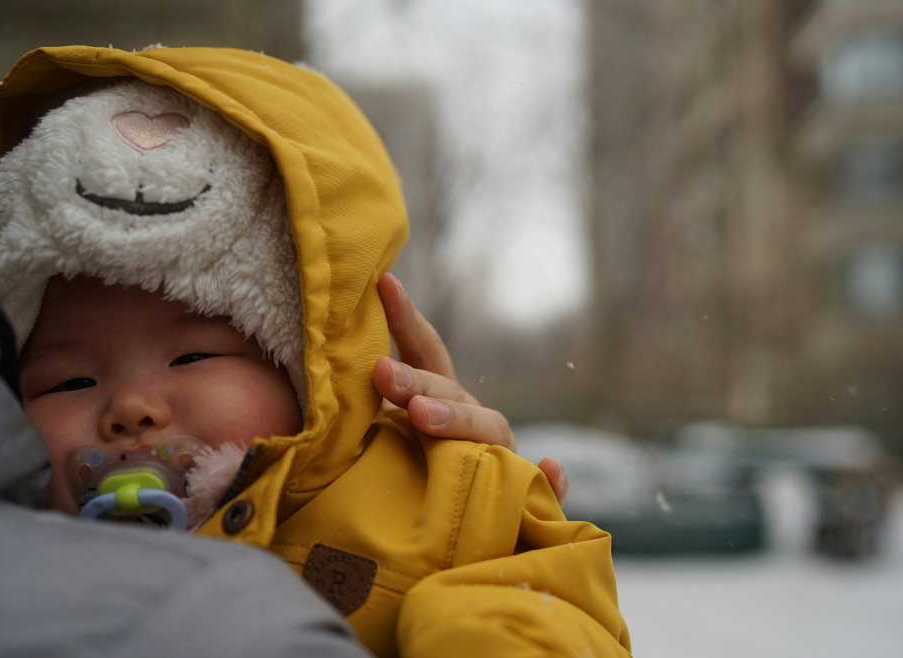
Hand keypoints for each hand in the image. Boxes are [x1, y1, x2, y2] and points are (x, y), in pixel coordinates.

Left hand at [374, 273, 568, 504]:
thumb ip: (365, 415)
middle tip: (382, 374)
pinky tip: (551, 469)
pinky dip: (552, 483)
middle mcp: (471, 424)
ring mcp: (500, 461)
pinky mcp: (524, 503)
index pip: (426, 354)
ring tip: (422, 417)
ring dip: (460, 421)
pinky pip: (544, 494)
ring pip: (490, 433)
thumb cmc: (402, 486)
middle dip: (417, 381)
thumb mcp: (378, 443)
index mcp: (440, 403)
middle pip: (450, 393)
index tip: (385, 285)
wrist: (439, 542)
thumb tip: (365, 367)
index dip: (407, 320)